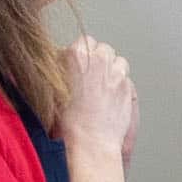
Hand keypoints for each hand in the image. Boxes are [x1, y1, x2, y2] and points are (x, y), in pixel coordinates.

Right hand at [58, 38, 139, 167]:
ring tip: (103, 84)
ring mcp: (117, 73)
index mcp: (78, 55)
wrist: (92, 140)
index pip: (84, 40)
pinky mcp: (129, 87)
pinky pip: (126, 78)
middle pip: (103, 48)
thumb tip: (59, 63)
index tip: (79, 62)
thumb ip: (58, 70)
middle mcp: (99, 60)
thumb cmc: (69, 121)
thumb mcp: (52, 90)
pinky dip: (120, 84)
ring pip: (118, 60)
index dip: (81, 52)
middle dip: (98, 59)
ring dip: (111, 68)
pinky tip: (111, 96)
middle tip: (90, 74)